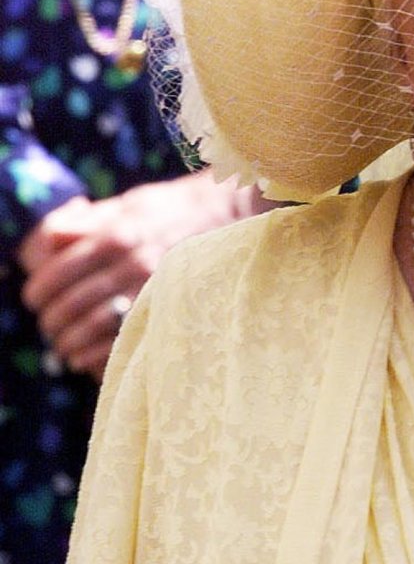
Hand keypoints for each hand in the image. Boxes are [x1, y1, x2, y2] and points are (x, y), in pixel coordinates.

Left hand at [19, 172, 262, 380]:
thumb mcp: (126, 205)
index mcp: (115, 235)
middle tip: (48, 326)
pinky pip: (123, 343)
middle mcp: (132, 263)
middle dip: (51, 320)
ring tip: (63, 345)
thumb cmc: (171, 211)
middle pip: (71, 303)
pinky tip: (85, 358)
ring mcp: (153, 289)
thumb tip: (46, 240)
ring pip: (92, 327)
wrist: (228, 216)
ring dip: (69, 342)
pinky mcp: (170, 310)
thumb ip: (85, 223)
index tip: (34, 299)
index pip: (58, 271)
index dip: (39, 290)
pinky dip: (96, 356)